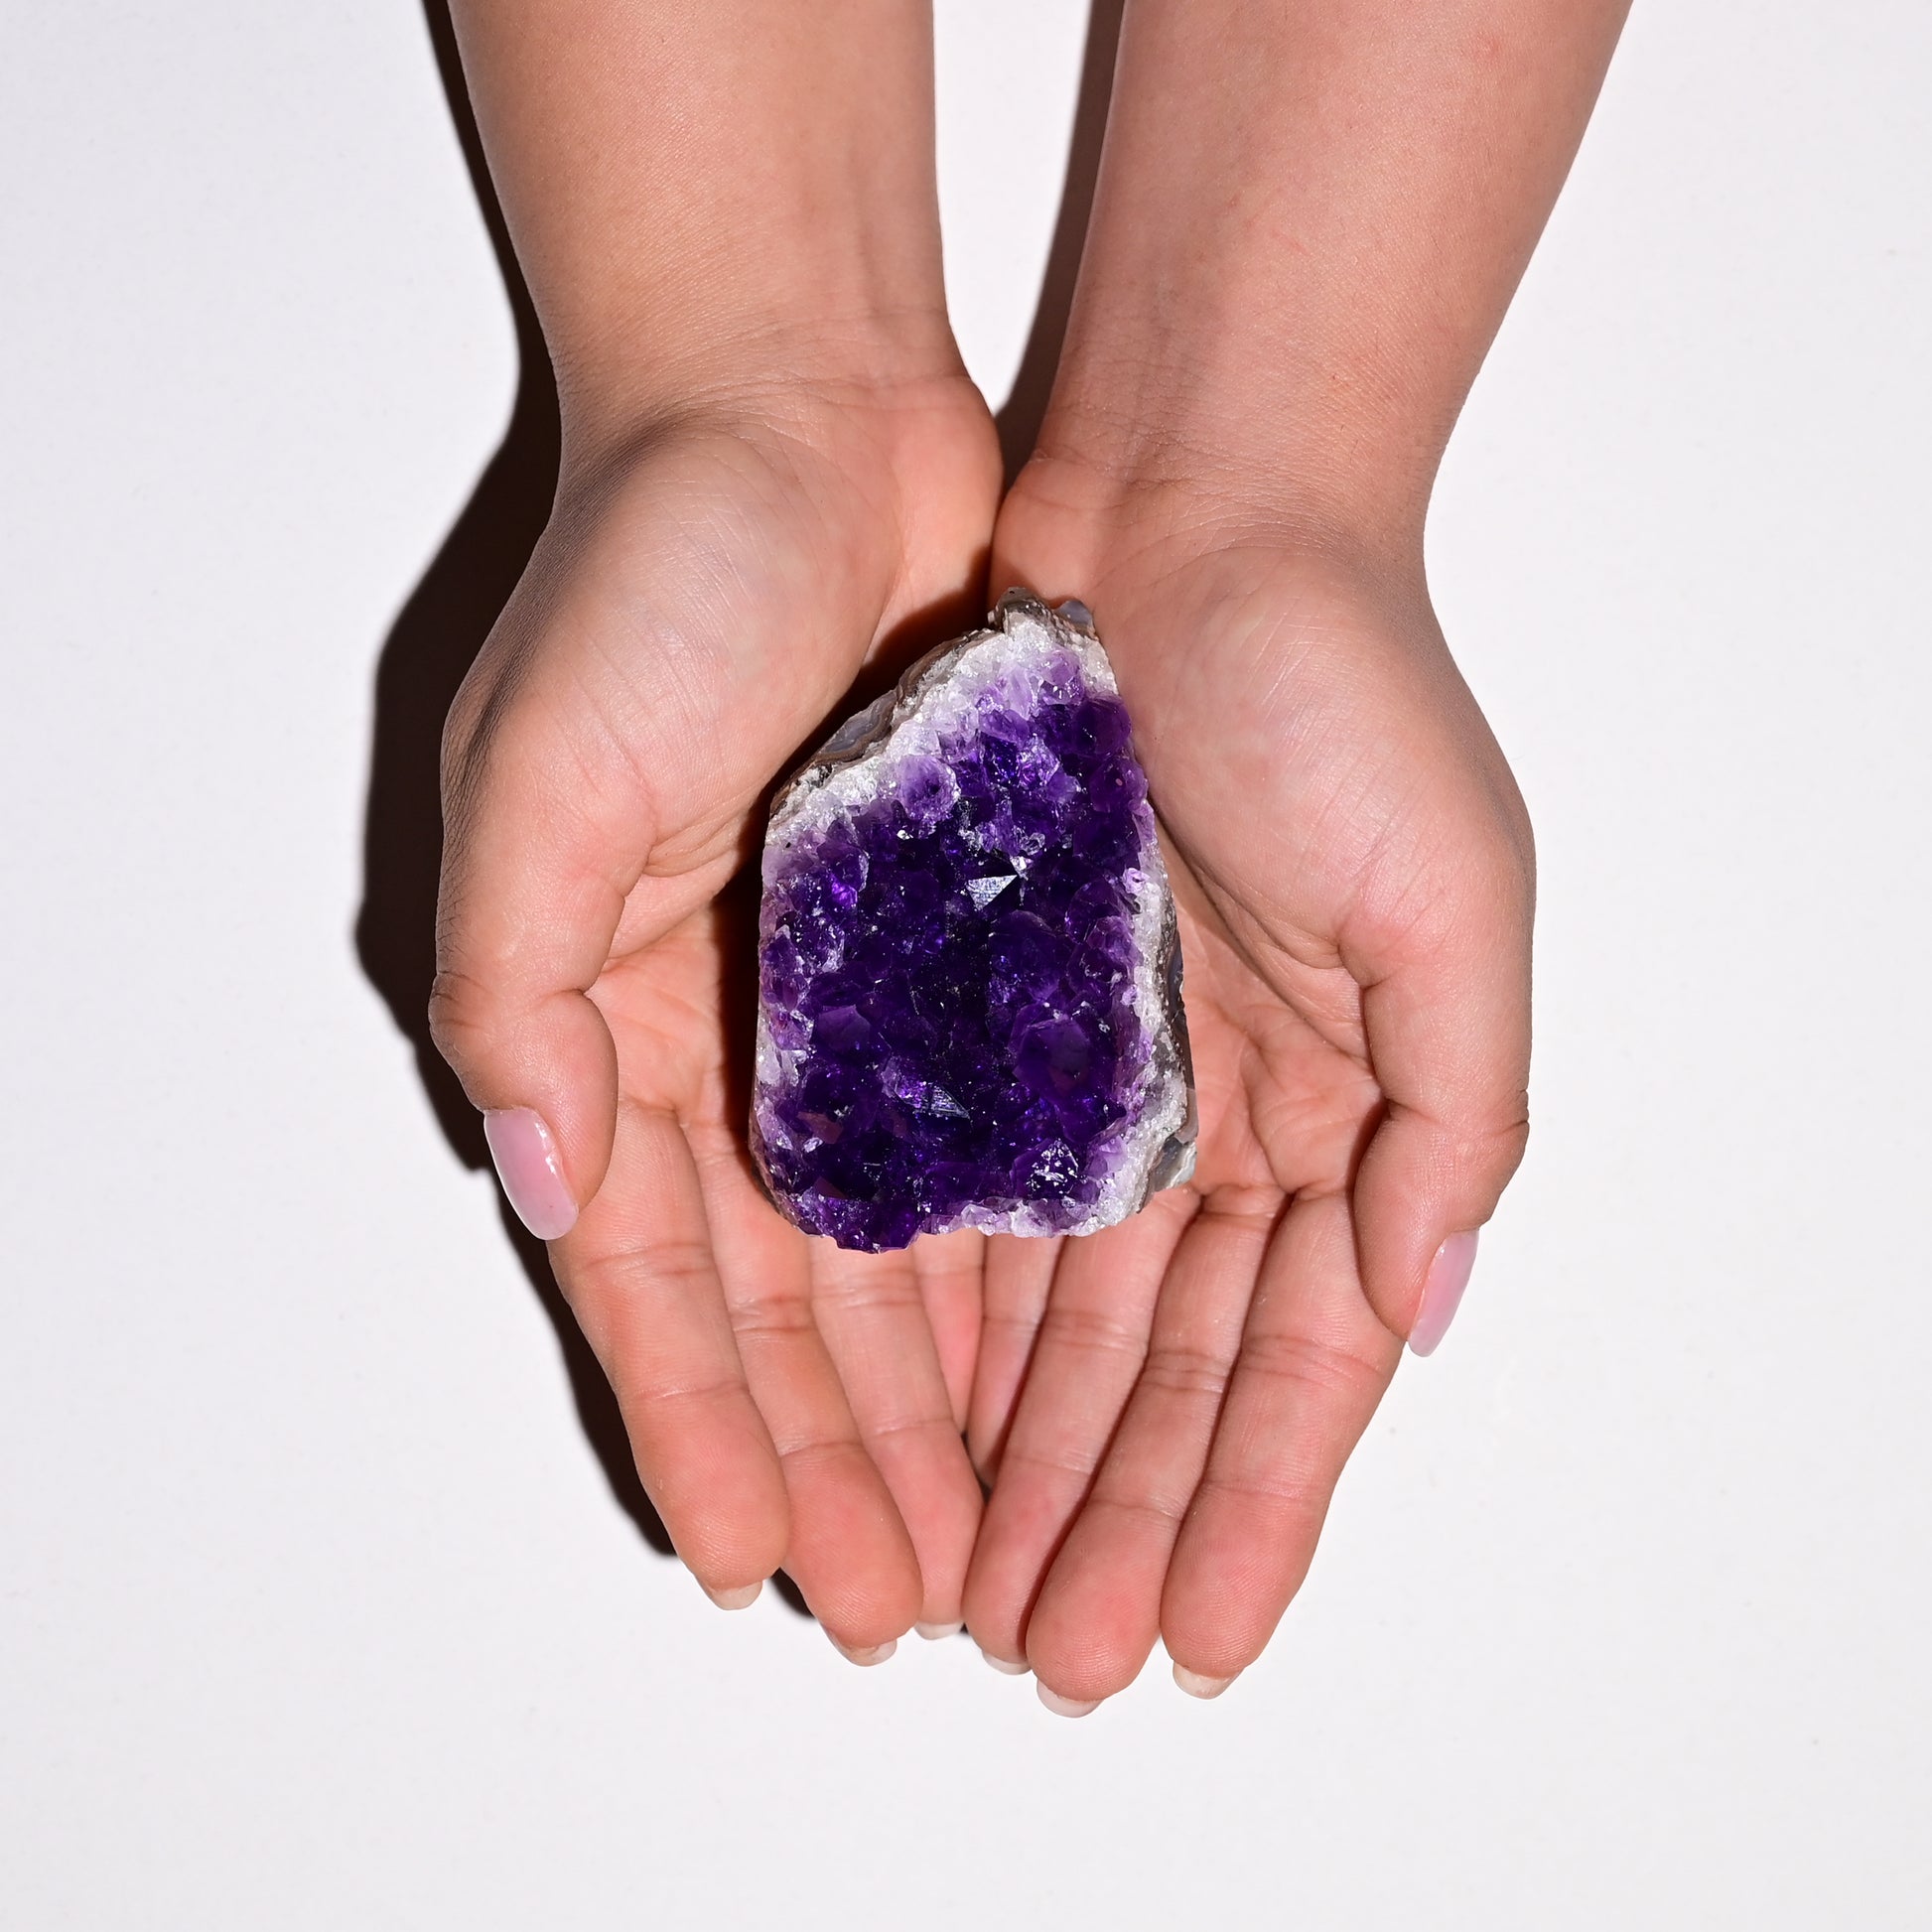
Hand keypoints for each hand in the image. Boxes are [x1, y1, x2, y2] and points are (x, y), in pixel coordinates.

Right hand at [431, 375, 1000, 1651]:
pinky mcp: (959, 941)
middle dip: (836, 1450)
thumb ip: (521, 988)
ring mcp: (851, 994)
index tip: (750, 1562)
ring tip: (982, 1524)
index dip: (700, 1422)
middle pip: (787, 1294)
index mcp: (612, 1013)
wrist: (808, 416)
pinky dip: (1004, 1253)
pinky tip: (1040, 1363)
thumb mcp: (543, 777)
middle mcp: (728, 1030)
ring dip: (929, 1390)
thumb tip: (535, 1177)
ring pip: (896, 1244)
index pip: (657, 1273)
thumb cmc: (659, 579)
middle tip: (896, 1599)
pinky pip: (985, 1133)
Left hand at [961, 474, 1533, 1704]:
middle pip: (1158, 1360)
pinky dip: (942, 1313)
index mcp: (1343, 1109)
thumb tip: (1420, 1313)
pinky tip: (909, 1420)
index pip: (1293, 1355)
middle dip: (1111, 1509)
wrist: (1179, 516)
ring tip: (966, 1587)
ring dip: (1019, 1449)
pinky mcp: (980, 1007)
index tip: (1197, 1637)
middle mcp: (1217, 1111)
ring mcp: (1095, 1068)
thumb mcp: (1450, 909)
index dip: (1251, 1501)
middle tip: (1052, 1653)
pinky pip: (957, 1192)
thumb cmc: (1335, 690)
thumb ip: (1458, 1123)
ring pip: (1052, 1307)